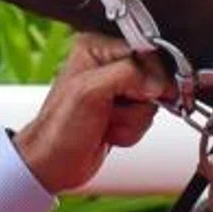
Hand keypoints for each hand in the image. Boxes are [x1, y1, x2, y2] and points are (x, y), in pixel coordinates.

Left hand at [12, 33, 169, 194]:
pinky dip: (131, 131)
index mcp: (96, 47)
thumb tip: (157, 79)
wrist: (55, 163)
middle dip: (138, 102)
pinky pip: (145, 119)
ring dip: (132, 120)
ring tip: (108, 123)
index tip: (145, 92)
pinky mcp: (122, 111)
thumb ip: (127, 75)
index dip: (151, 74)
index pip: (144, 50)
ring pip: (151, 102)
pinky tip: (110, 132)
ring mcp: (115, 90)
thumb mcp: (90, 92)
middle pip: (153, 78)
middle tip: (114, 109)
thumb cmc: (59, 127)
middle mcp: (107, 65)